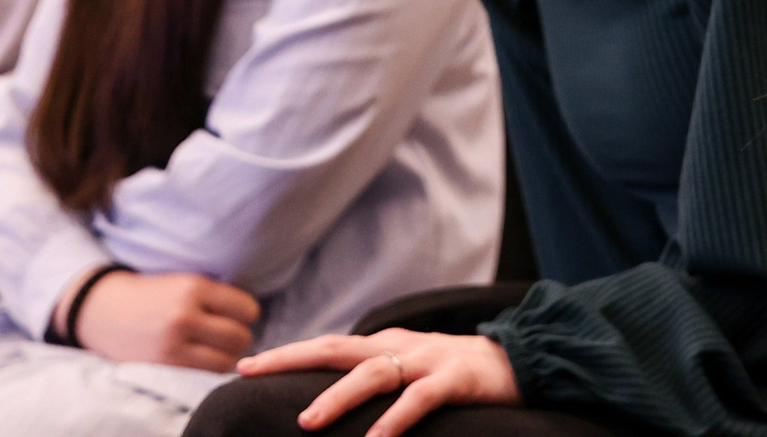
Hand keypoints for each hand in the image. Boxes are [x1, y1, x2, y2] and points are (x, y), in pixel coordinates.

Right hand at [69, 269, 261, 370]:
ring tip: (213, 350)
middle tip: (225, 336)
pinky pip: (205, 376)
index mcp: (193, 287)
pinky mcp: (165, 367)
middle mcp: (185, 316)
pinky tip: (200, 361)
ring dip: (226, 358)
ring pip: (226, 361)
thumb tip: (253, 316)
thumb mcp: (183, 283)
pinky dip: (209, 371)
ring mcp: (174, 345)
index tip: (236, 317)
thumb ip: (215, 296)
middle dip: (238, 338)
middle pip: (240, 337)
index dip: (245, 314)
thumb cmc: (153, 296)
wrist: (106, 312)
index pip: (247, 309)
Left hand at [238, 328, 520, 436]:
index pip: (326, 347)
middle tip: (251, 371)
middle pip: (336, 349)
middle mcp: (398, 347)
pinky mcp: (454, 379)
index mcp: (383, 345)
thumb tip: (327, 401)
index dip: (286, 353)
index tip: (244, 365)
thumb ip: (374, 377)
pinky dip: (395, 420)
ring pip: (373, 374)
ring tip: (307, 421)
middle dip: (291, 358)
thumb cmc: (456, 373)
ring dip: (338, 397)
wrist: (521, 359)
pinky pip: (419, 400)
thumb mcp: (409, 370)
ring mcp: (426, 361)